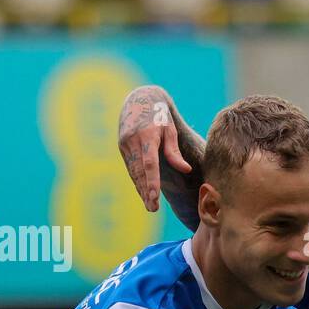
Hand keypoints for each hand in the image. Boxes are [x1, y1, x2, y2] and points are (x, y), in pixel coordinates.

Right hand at [118, 85, 193, 212]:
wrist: (139, 100)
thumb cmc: (159, 116)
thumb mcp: (170, 130)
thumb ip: (174, 151)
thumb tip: (186, 170)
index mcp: (147, 136)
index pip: (149, 164)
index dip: (151, 181)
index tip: (154, 197)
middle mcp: (133, 141)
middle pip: (140, 172)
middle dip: (146, 192)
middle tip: (153, 209)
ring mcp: (125, 144)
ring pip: (134, 171)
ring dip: (141, 189)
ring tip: (150, 205)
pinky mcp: (122, 147)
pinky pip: (131, 167)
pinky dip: (137, 180)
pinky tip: (143, 192)